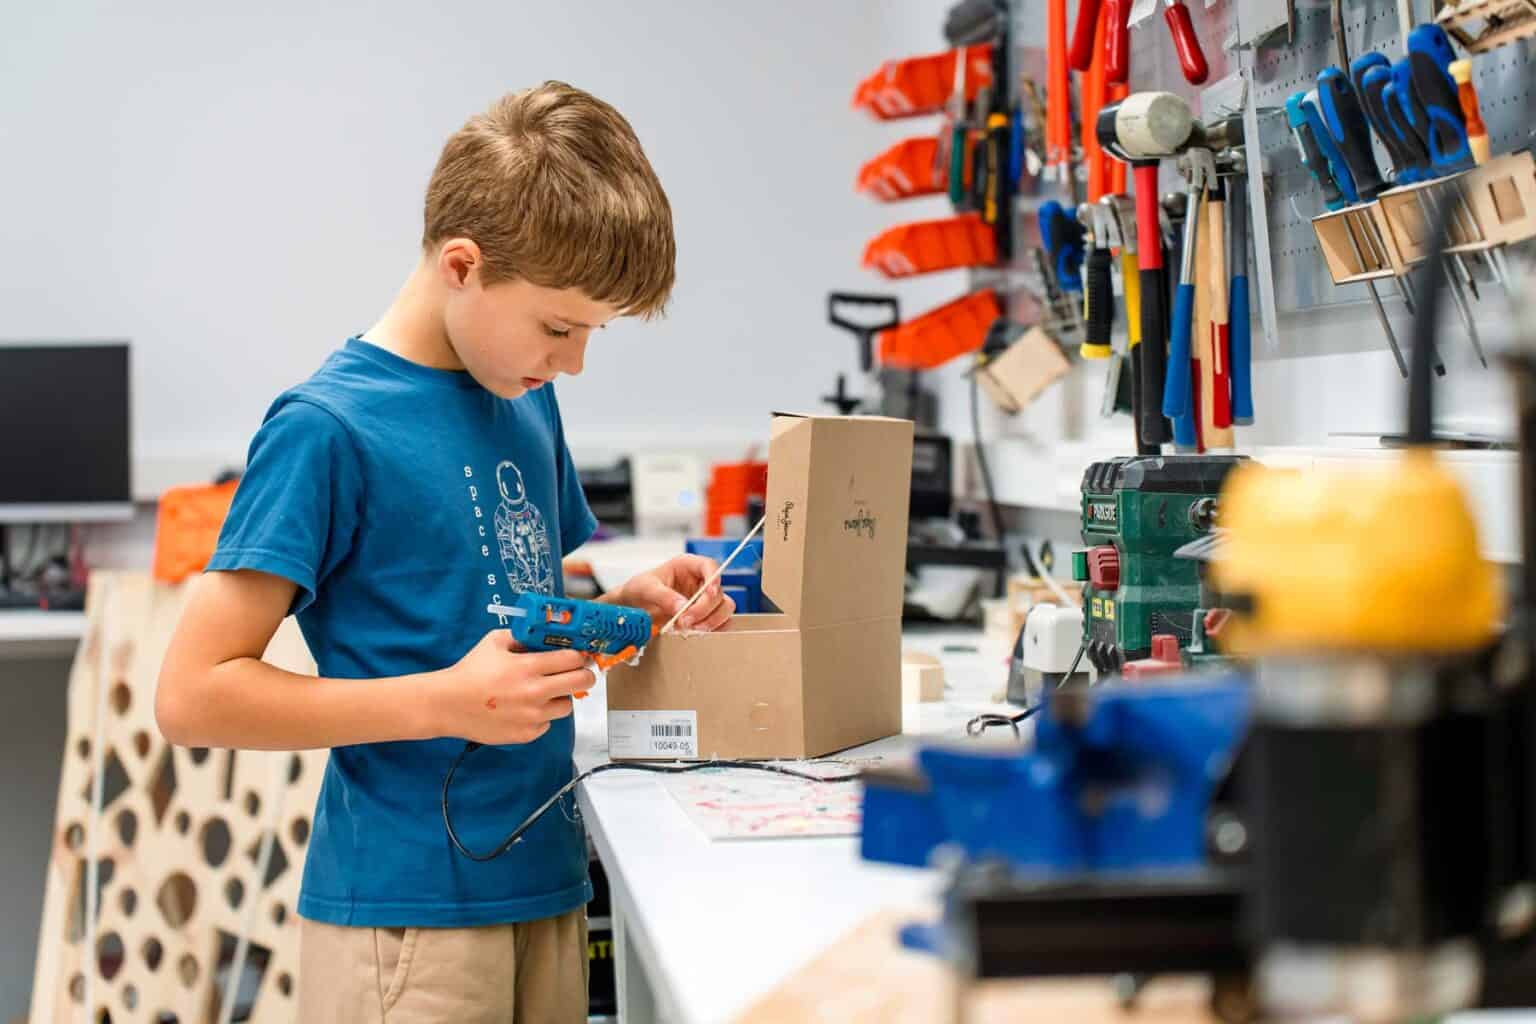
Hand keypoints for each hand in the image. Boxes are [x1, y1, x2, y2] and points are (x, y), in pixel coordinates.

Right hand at [435, 630, 594, 744]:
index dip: (580, 656)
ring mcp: (532, 716)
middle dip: (585, 675)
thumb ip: (523, 636)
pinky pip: (548, 723)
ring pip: (567, 705)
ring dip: (561, 697)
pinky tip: (525, 708)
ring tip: (543, 692)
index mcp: (528, 667)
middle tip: (578, 673)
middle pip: (582, 682)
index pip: (573, 659)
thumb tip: (546, 635)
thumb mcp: (495, 642)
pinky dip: (542, 715)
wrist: (447, 704)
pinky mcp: (527, 734)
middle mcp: (534, 692)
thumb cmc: (470, 672)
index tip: (580, 656)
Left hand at [612, 555, 736, 631]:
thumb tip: (683, 608)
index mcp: (687, 566)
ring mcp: (703, 599)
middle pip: (718, 592)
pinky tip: (696, 633)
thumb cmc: (638, 590)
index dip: (714, 578)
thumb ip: (664, 596)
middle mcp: (699, 581)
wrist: (632, 607)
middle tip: (686, 621)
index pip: (709, 566)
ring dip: (712, 621)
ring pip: (724, 608)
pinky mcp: (704, 616)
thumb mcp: (646, 588)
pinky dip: (713, 629)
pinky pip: (720, 622)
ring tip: (692, 629)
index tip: (709, 593)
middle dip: (705, 609)